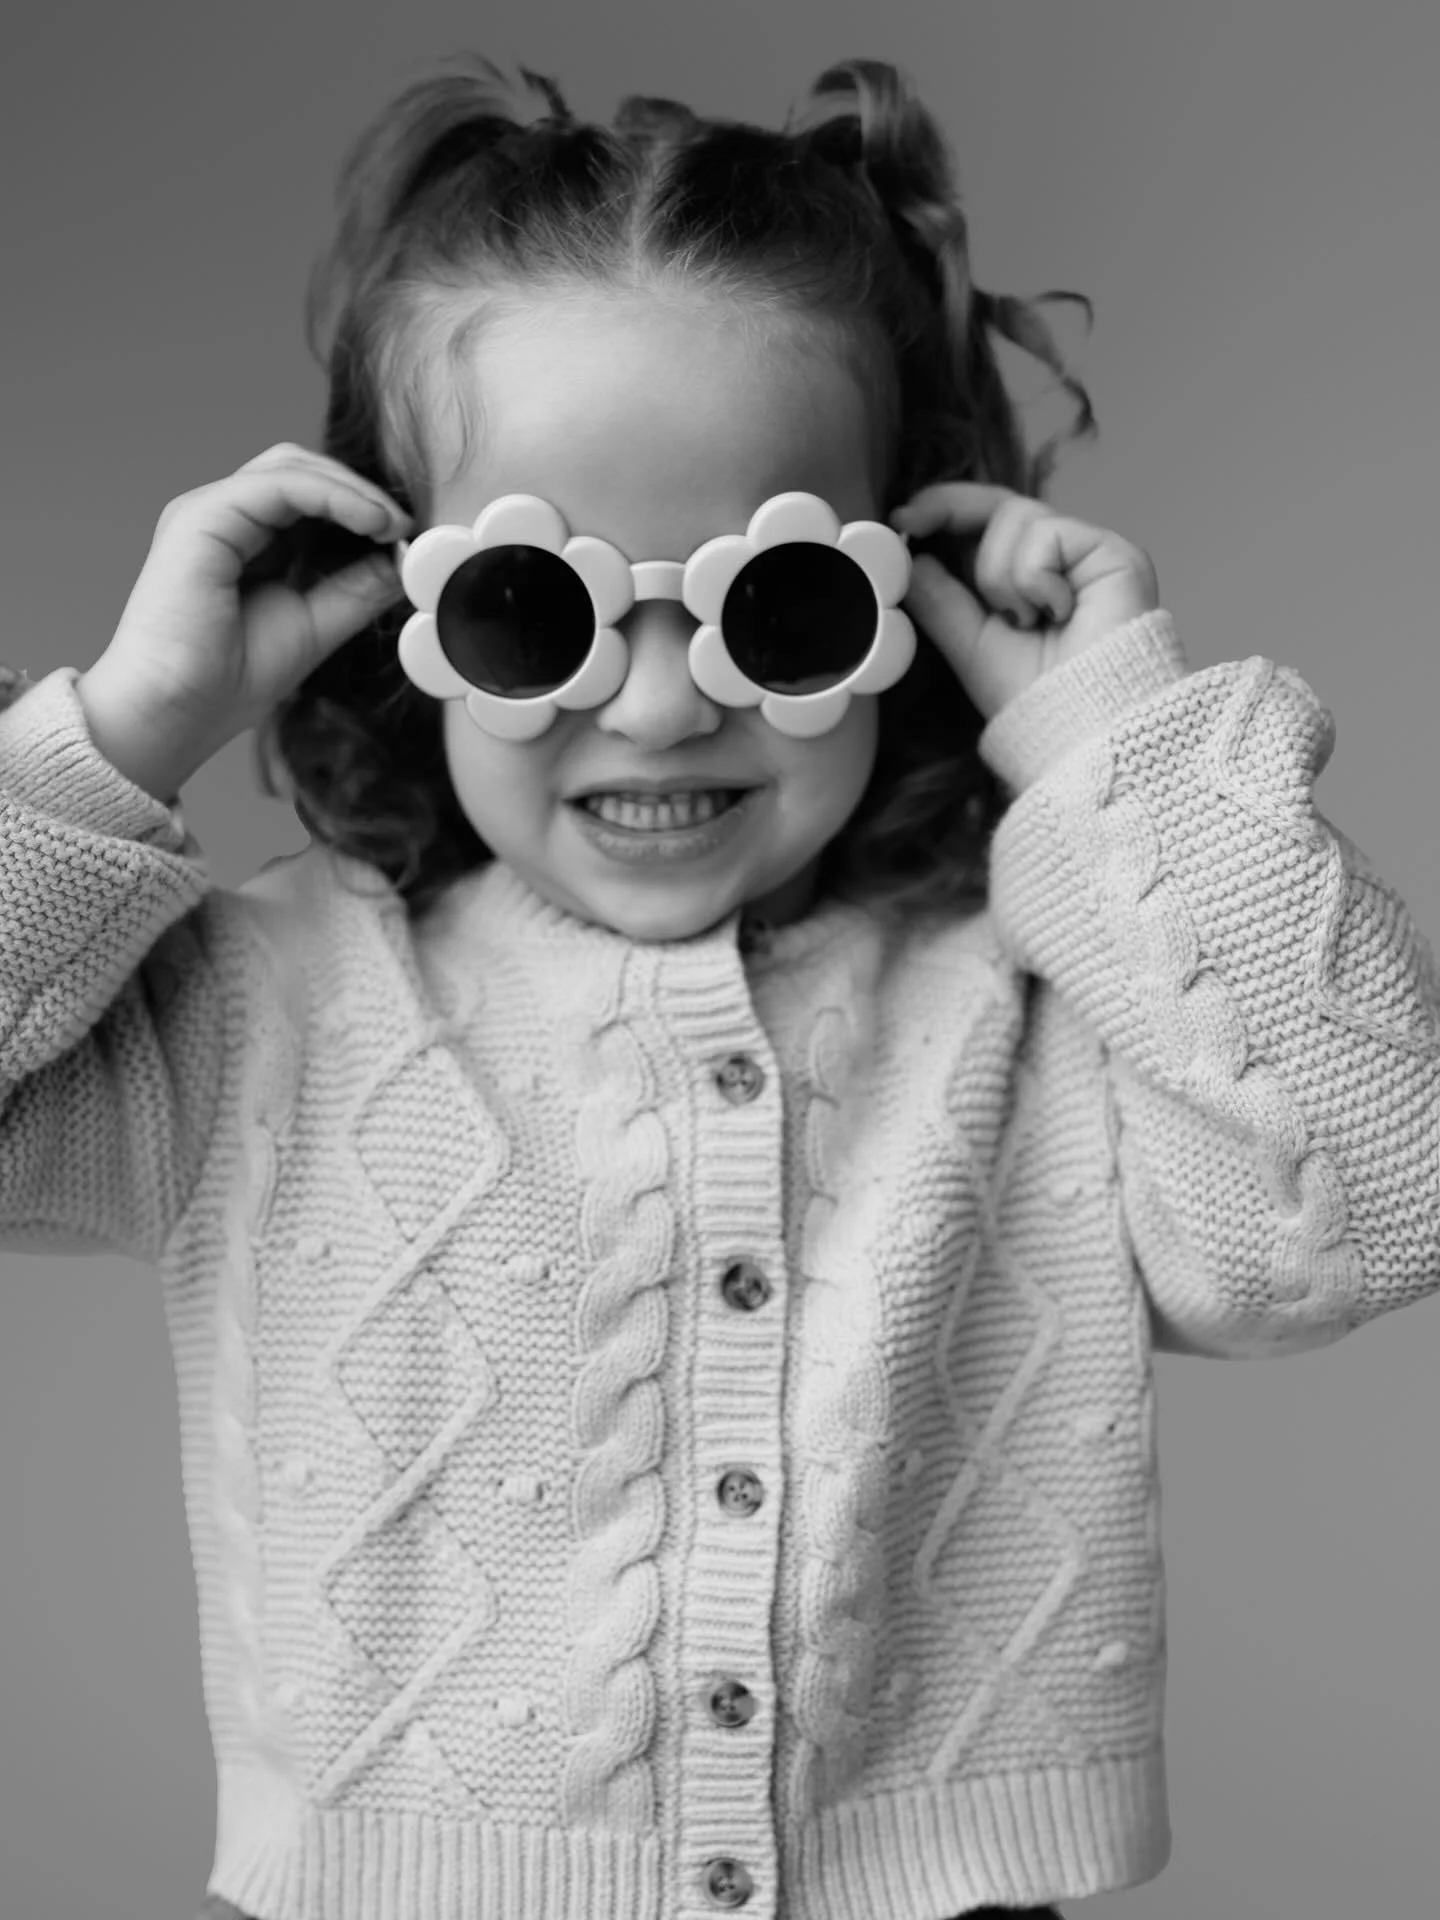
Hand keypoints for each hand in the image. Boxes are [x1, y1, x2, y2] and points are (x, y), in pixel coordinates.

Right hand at [78, 444, 411, 799]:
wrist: (176, 713)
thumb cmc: (226, 681)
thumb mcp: (317, 625)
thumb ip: (357, 589)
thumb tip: (402, 560)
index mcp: (245, 541)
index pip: (309, 497)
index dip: (360, 506)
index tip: (404, 536)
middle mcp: (224, 519)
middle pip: (301, 469)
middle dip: (359, 490)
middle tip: (403, 525)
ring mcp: (209, 513)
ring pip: (291, 467)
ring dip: (351, 489)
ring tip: (391, 523)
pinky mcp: (201, 517)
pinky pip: (278, 485)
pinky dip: (331, 494)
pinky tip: (368, 520)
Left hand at [890, 483, 1159, 721]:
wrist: (1082, 728)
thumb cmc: (1036, 700)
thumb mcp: (969, 645)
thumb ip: (940, 600)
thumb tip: (910, 559)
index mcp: (1031, 579)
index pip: (988, 524)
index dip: (946, 509)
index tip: (903, 518)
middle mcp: (1063, 560)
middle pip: (1000, 505)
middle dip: (951, 510)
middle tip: (911, 520)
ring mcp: (1088, 553)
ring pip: (1015, 517)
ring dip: (999, 575)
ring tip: (1024, 620)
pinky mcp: (1112, 552)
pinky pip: (1046, 534)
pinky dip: (1032, 578)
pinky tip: (1055, 614)